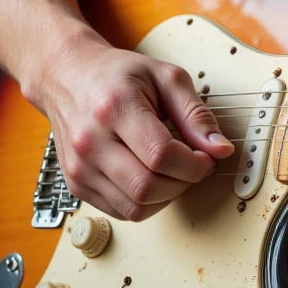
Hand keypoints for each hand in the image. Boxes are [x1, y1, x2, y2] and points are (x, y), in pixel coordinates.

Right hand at [26, 26, 233, 221]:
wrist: (67, 77)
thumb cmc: (116, 75)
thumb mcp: (165, 78)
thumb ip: (196, 114)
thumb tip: (220, 150)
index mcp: (114, 108)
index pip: (161, 155)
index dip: (194, 164)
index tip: (206, 157)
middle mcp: (91, 141)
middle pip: (148, 187)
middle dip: (183, 183)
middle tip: (193, 166)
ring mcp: (79, 167)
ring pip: (135, 207)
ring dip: (166, 196)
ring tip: (173, 171)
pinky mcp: (76, 185)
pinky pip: (121, 211)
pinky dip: (145, 202)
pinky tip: (152, 177)